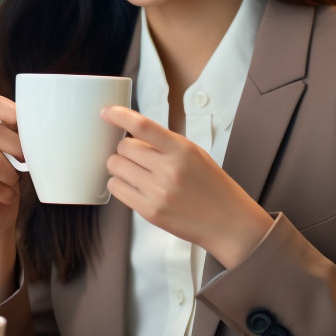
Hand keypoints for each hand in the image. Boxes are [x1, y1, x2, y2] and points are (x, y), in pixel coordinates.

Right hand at [0, 94, 24, 241]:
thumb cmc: (3, 168)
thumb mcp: (6, 141)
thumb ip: (11, 124)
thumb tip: (31, 116)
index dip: (14, 112)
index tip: (27, 126)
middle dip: (17, 146)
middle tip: (23, 158)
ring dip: (12, 173)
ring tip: (9, 178)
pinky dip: (8, 193)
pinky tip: (3, 194)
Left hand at [100, 106, 272, 269]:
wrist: (228, 223)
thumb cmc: (212, 186)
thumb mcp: (195, 154)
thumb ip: (165, 143)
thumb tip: (131, 133)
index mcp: (182, 150)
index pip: (143, 126)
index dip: (119, 115)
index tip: (106, 112)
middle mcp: (169, 169)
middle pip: (124, 147)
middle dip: (125, 149)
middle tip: (135, 156)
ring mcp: (158, 192)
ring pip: (116, 167)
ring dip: (119, 166)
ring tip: (134, 171)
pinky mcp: (149, 211)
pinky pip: (117, 189)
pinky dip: (119, 184)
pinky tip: (132, 185)